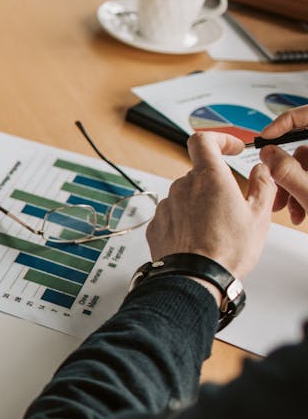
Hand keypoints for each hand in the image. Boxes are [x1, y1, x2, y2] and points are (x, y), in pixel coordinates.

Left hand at [146, 131, 275, 279]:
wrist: (195, 279)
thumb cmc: (226, 251)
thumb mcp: (259, 216)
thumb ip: (263, 186)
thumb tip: (262, 171)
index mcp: (209, 178)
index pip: (203, 140)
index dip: (219, 139)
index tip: (231, 148)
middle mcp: (182, 187)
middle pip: (198, 173)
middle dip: (215, 184)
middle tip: (232, 207)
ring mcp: (166, 206)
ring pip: (185, 195)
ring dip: (199, 204)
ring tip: (215, 229)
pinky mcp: (155, 224)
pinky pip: (173, 214)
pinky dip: (185, 220)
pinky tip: (198, 238)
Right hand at [258, 104, 307, 223]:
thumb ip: (287, 171)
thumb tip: (269, 153)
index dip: (286, 122)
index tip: (268, 138)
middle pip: (307, 147)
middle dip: (287, 169)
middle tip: (274, 185)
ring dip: (294, 187)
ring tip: (292, 209)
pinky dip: (305, 192)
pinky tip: (302, 210)